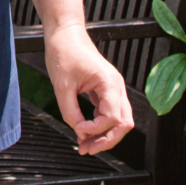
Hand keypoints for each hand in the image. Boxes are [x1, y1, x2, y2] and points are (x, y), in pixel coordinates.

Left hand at [44, 28, 133, 154]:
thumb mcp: (61, 85)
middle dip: (106, 140)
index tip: (77, 130)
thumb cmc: (64, 53)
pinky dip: (99, 126)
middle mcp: (116, 87)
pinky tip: (83, 133)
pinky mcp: (106, 90)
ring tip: (84, 146)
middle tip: (86, 150)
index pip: (113, 117)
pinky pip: (108, 114)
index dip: (95, 129)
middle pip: (124, 124)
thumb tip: (78, 131)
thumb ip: (70, 111)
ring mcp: (113, 89)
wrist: (64, 34)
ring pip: (119, 121)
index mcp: (109, 83)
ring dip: (103, 136)